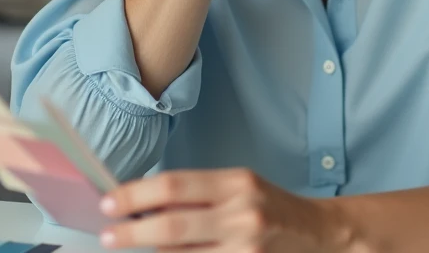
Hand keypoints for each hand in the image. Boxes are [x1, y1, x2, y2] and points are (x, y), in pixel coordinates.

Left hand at [98, 167, 353, 251]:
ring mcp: (246, 248)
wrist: (320, 235)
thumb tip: (144, 204)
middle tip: (108, 234)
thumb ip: (198, 194)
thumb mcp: (240, 187)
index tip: (110, 202)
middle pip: (172, 225)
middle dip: (132, 232)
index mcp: (237, 183)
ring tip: (135, 246)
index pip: (175, 185)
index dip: (136, 194)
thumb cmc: (272, 208)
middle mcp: (242, 214)